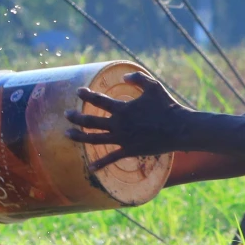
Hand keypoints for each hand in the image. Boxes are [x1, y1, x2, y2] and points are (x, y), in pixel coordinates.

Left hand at [65, 72, 191, 166]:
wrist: (178, 128)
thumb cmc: (167, 105)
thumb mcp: (153, 86)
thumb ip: (138, 78)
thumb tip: (124, 76)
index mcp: (123, 108)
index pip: (98, 100)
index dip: (86, 95)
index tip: (78, 91)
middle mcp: (119, 123)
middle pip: (90, 120)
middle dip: (76, 117)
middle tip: (66, 114)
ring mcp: (122, 138)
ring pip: (94, 139)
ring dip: (79, 137)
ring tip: (67, 134)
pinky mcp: (129, 150)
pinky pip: (111, 159)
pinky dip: (100, 164)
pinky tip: (90, 167)